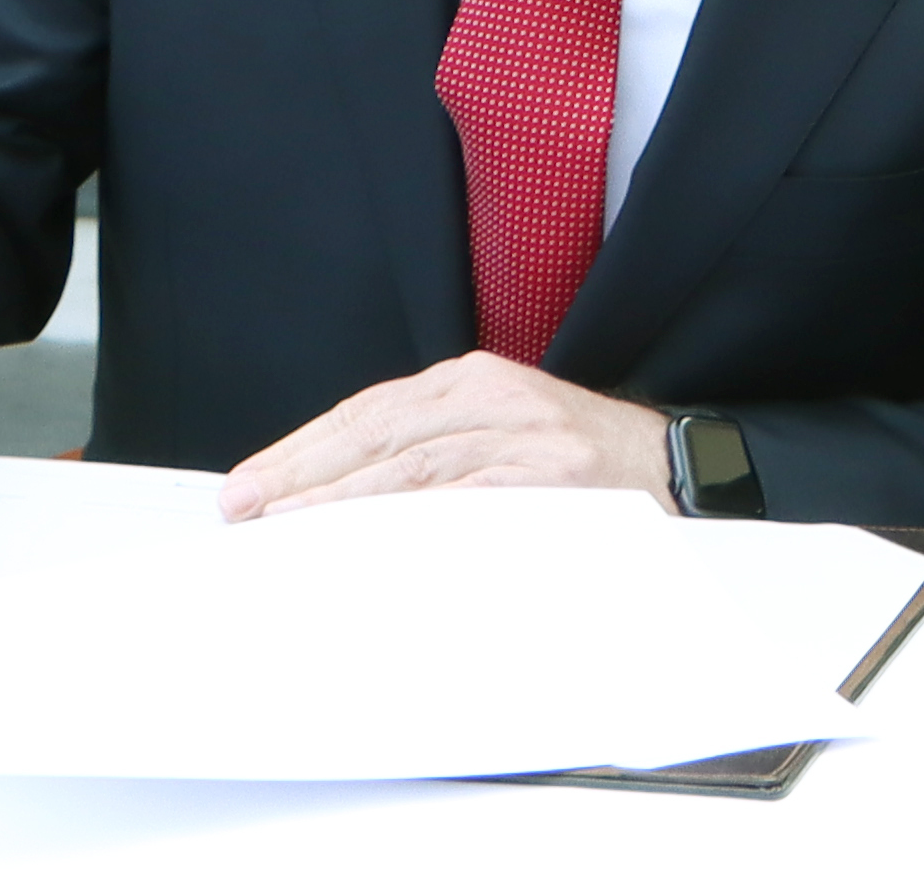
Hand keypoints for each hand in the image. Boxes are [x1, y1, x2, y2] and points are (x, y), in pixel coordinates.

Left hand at [217, 351, 672, 517]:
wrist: (676, 468)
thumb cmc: (577, 466)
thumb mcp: (499, 435)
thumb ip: (428, 456)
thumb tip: (332, 500)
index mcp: (474, 381)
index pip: (368, 411)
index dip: (303, 449)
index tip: (251, 485)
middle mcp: (494, 396)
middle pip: (378, 430)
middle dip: (304, 472)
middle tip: (247, 508)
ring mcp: (525, 434)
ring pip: (415, 464)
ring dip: (344, 500)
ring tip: (290, 526)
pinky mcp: (551, 475)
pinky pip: (467, 499)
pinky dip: (415, 522)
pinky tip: (372, 542)